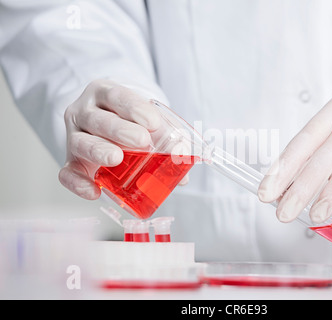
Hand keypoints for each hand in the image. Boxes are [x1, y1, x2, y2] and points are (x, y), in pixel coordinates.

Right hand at [59, 79, 161, 199]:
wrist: (107, 125)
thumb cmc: (131, 121)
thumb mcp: (148, 121)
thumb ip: (167, 139)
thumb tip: (184, 168)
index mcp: (105, 94)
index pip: (117, 96)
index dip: (134, 108)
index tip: (154, 121)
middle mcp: (84, 111)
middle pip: (98, 119)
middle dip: (120, 130)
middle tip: (142, 140)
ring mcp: (75, 136)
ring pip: (81, 142)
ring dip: (99, 151)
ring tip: (116, 158)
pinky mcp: (71, 161)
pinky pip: (67, 173)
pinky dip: (77, 184)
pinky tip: (94, 192)